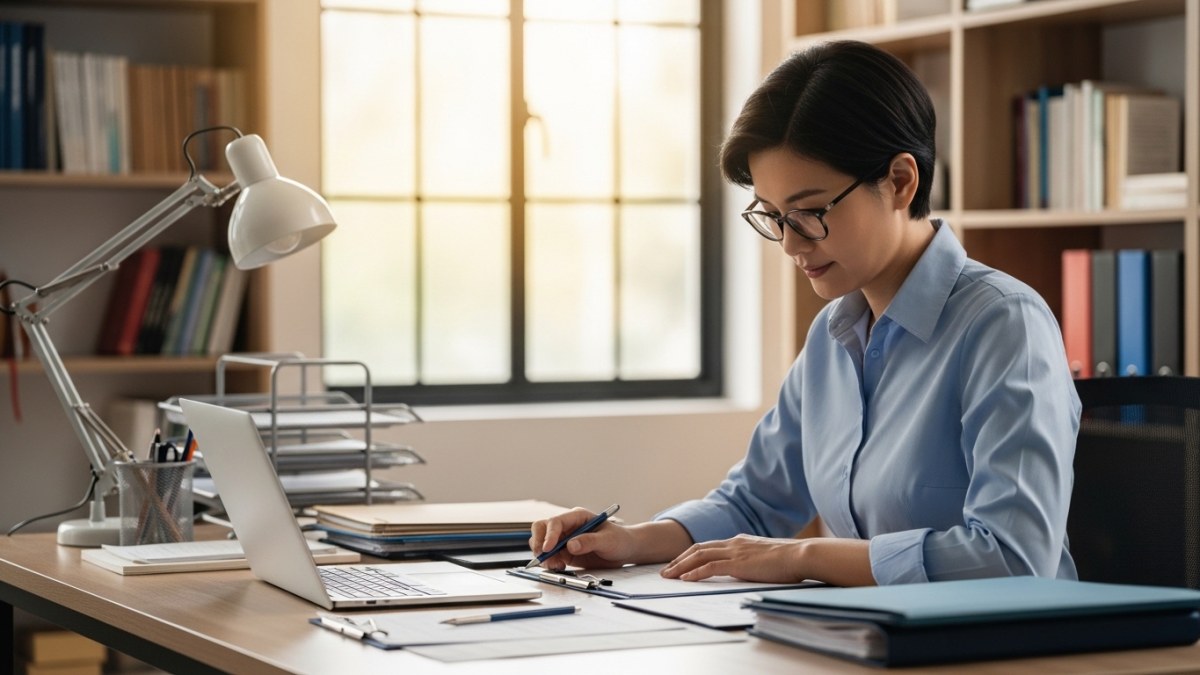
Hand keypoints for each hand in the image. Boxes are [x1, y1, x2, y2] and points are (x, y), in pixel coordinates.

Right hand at [529, 507, 636, 569]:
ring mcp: (564, 539)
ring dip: (544, 555)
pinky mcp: (564, 552)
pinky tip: (559, 567)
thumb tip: (570, 545)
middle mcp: (567, 526)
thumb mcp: (608, 540)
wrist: (624, 550)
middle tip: (543, 557)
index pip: (556, 522)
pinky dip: (549, 563)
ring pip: (542, 543)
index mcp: (577, 517)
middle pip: (541, 529)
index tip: (548, 548)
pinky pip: (550, 556)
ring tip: (556, 566)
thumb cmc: (619, 540)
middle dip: (538, 543)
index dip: (549, 535)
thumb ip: (589, 541)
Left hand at [660, 534, 805, 582]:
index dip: (692, 555)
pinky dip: (695, 573)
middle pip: (698, 549)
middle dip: (680, 560)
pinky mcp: (738, 563)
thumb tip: (750, 569)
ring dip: (681, 566)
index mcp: (740, 541)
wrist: (801, 555)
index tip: (680, 563)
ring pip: (699, 556)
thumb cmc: (790, 560)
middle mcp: (734, 543)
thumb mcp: (766, 557)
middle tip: (666, 571)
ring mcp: (735, 552)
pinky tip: (685, 580)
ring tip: (668, 576)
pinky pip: (710, 567)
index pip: (709, 546)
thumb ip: (754, 561)